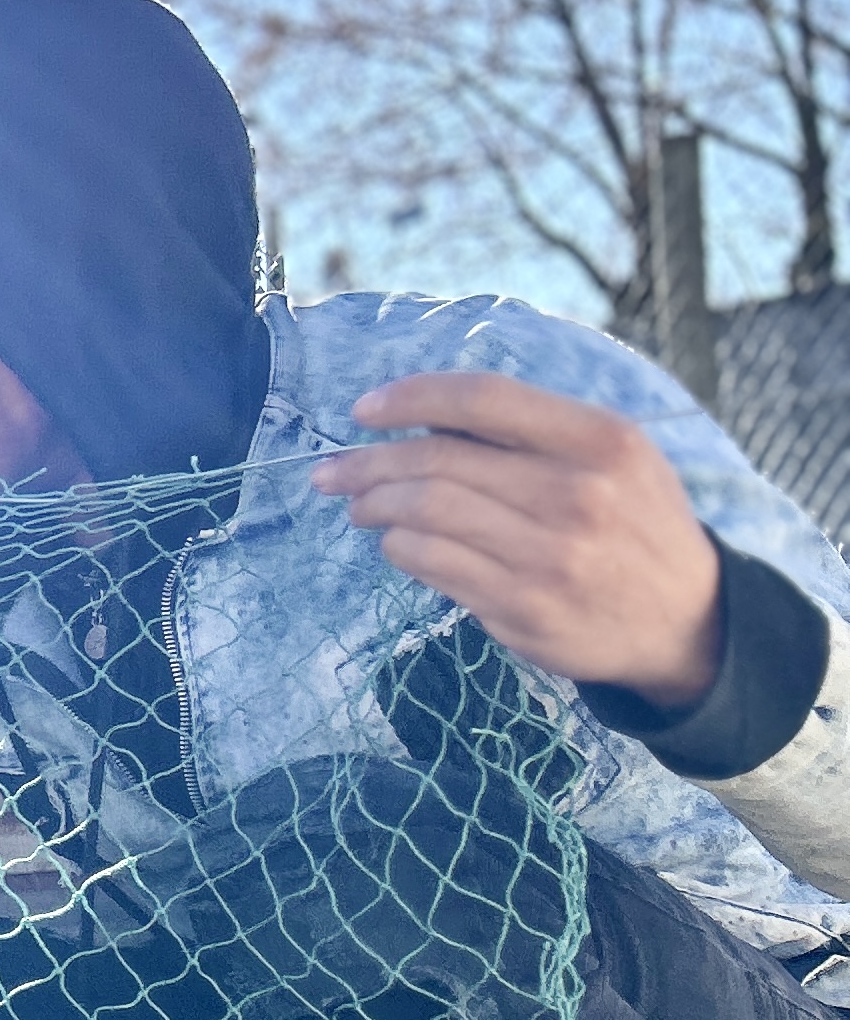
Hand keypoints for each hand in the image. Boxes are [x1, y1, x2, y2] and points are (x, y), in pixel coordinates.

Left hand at [316, 373, 722, 707]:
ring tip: (358, 506)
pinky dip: (399, 547)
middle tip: (333, 472)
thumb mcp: (615, 458)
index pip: (484, 399)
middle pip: (439, 461)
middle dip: (368, 462)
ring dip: (374, 505)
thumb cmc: (635, 525)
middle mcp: (576, 494)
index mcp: (601, 440)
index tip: (365, 410)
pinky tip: (395, 543)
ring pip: (425, 513)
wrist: (686, 620)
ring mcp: (549, 555)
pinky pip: (432, 564)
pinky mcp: (523, 605)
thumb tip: (425, 420)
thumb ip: (534, 432)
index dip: (412, 398)